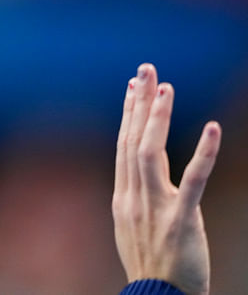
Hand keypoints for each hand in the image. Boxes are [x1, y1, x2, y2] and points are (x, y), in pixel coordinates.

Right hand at [112, 63, 220, 294]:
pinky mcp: (180, 220)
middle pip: (132, 140)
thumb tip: (135, 169)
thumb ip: (133, 194)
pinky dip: (202, 153)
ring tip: (164, 86)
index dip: (128, 113)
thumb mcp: (130, 225)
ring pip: (150, 153)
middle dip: (138, 102)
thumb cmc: (149, 263)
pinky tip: (211, 127)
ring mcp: (154, 207)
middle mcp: (133, 196)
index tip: (132, 86)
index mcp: (123, 196)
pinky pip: (192, 181)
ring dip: (156, 117)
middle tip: (145, 69)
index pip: (124, 144)